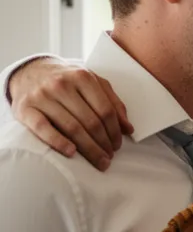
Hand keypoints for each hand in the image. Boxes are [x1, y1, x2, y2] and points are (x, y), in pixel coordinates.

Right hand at [10, 57, 132, 170]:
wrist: (29, 71)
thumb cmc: (67, 80)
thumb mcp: (92, 82)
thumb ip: (112, 102)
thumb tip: (128, 128)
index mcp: (83, 77)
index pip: (106, 110)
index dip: (115, 131)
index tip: (118, 145)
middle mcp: (62, 85)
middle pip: (91, 122)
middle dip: (104, 143)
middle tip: (109, 157)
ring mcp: (42, 96)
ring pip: (71, 128)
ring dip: (89, 148)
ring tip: (99, 160)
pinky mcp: (25, 109)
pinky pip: (43, 128)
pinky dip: (58, 142)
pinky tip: (71, 152)